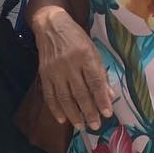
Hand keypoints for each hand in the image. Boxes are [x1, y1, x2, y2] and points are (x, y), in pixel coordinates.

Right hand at [32, 5, 111, 130]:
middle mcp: (69, 64)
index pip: (95, 82)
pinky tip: (62, 119)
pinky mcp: (44, 74)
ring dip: (73, 114)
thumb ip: (101, 73)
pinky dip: (55, 108)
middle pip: (80, 93)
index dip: (101, 99)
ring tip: (81, 126)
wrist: (50, 26)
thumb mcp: (93, 50)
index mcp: (85, 56)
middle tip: (95, 126)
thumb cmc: (76, 37)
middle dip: (89, 111)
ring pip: (64, 97)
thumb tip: (109, 95)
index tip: (107, 113)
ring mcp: (55, 70)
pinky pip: (49, 95)